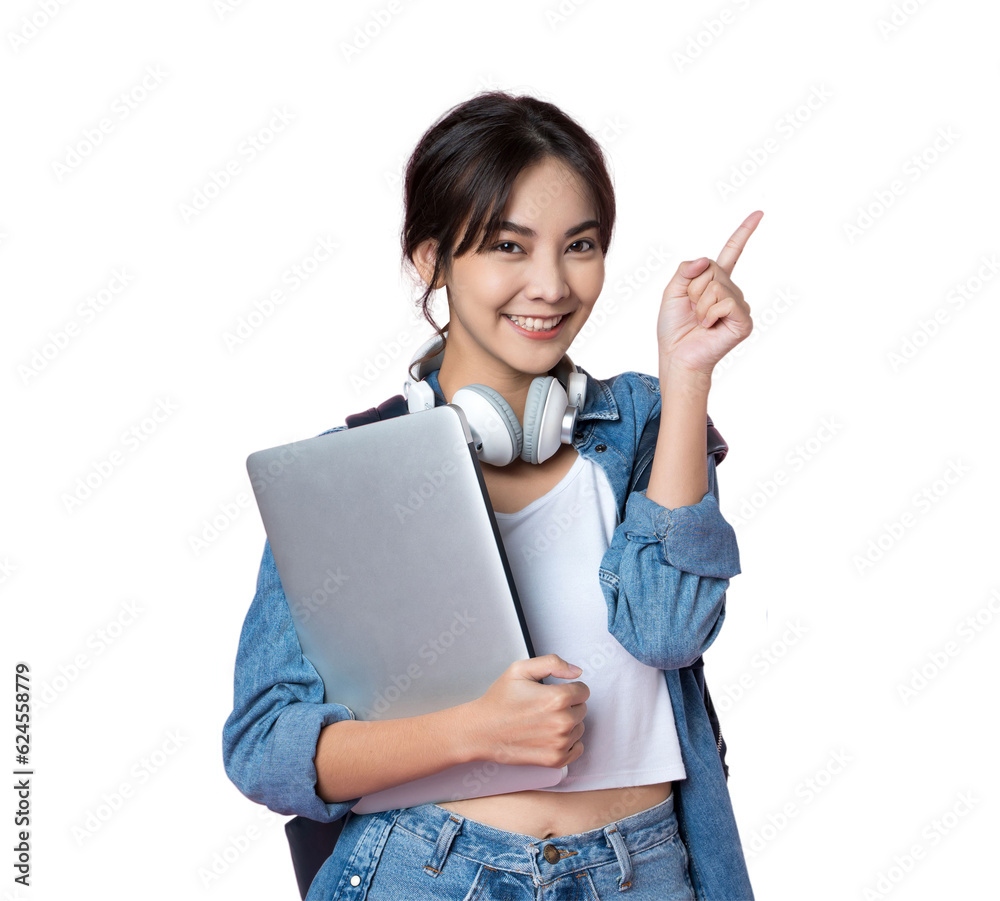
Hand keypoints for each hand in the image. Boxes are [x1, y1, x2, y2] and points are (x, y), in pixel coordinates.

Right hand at [463, 654, 588, 768]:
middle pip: (582, 709)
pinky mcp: (555, 760)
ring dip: (567, 724)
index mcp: (557, 698)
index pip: (583, 691)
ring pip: (579, 728)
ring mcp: (560, 743)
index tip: (553, 691)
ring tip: (543, 721)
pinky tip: (550, 736)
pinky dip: (568, 743)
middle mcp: (562, 722)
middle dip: (568, 705)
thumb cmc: (499, 700)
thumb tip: (577, 672)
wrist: (482, 731)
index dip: (569, 688)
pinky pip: (577, 748)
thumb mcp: (520, 669)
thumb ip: (553, 663)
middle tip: (544, 707)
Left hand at [656, 210, 762, 374]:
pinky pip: (725, 301)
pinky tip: (708, 327)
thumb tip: (705, 261)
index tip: (759, 213)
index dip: (744, 233)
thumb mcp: (672, 292)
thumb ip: (685, 270)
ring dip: (699, 304)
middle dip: (693, 289)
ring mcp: (739, 306)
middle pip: (711, 269)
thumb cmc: (674, 329)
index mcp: (716, 283)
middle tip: (691, 311)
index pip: (732, 252)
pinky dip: (709, 313)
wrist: (677, 356)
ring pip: (716, 285)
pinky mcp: (744, 321)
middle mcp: (731, 292)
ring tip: (700, 321)